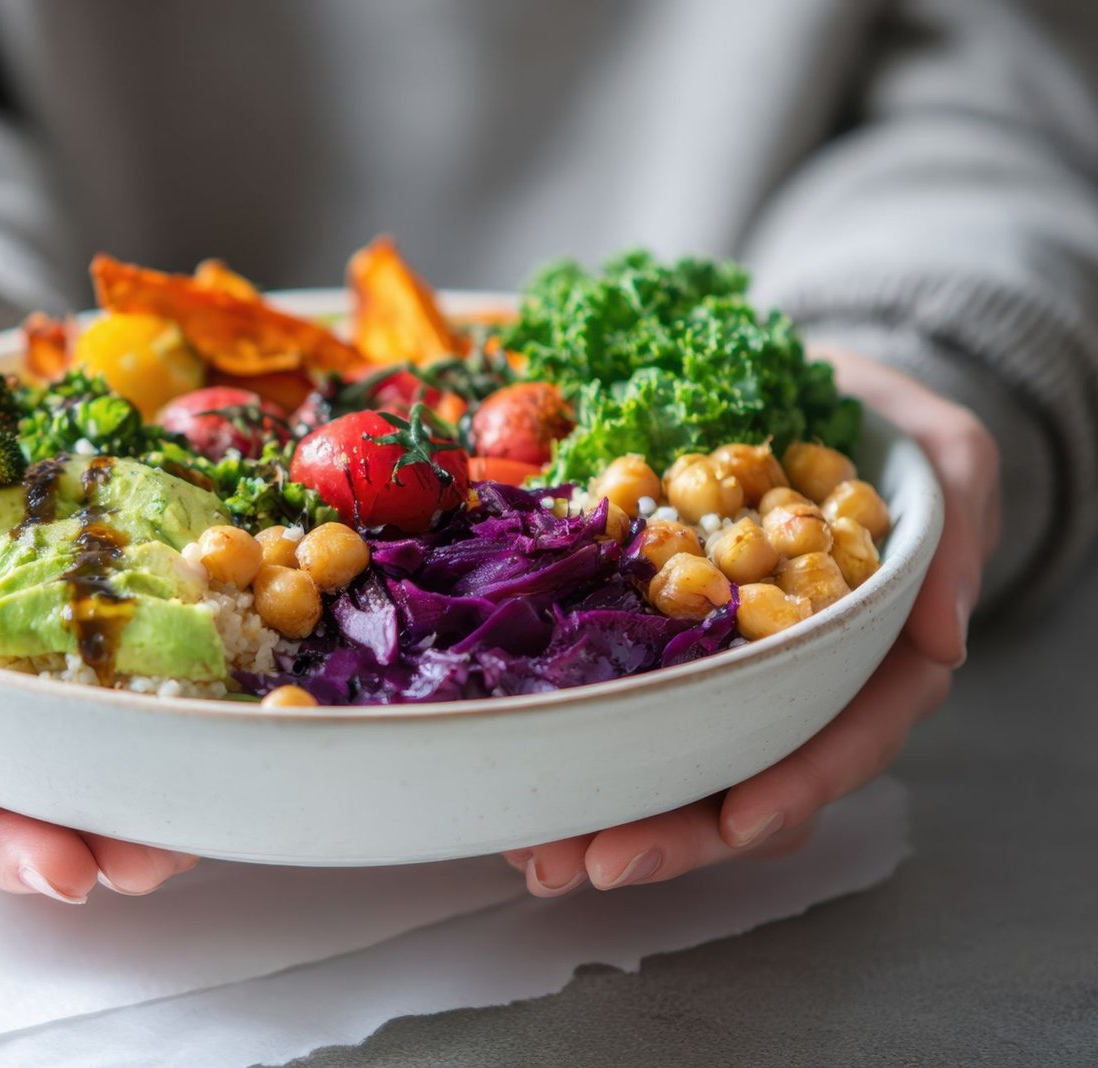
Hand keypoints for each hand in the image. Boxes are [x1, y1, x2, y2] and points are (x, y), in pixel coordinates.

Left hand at [507, 350, 1000, 895]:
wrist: (814, 394)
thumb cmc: (890, 434)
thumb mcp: (946, 457)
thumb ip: (953, 538)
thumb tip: (944, 644)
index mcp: (873, 659)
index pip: (842, 741)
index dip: (795, 787)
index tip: (738, 822)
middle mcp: (800, 686)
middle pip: (746, 782)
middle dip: (675, 834)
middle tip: (595, 862)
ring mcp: (730, 674)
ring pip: (679, 767)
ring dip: (608, 817)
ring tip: (535, 855)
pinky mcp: (667, 648)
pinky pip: (624, 710)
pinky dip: (576, 751)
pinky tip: (518, 783)